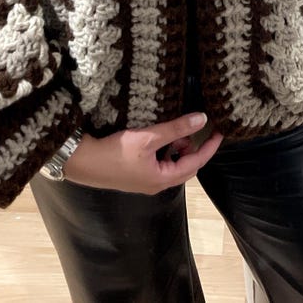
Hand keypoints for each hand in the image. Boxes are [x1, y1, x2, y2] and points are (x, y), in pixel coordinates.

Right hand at [62, 112, 223, 194]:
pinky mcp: (135, 175)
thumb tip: (202, 119)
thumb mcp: (148, 138)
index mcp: (163, 179)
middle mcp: (157, 184)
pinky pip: (160, 164)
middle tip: (197, 128)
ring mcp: (145, 181)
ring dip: (178, 148)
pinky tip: (159, 137)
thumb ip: (176, 128)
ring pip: (172, 165)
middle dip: (194, 148)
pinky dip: (165, 151)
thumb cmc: (115, 152)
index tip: (220, 132)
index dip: (210, 147)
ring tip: (176, 130)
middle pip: (186, 166)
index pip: (196, 163)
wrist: (82, 162)